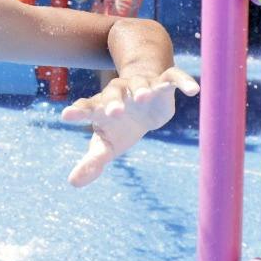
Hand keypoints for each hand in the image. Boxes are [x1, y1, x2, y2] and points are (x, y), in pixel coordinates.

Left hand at [57, 67, 200, 185]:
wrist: (143, 102)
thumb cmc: (119, 125)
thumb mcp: (106, 146)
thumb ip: (91, 162)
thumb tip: (72, 182)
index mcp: (101, 107)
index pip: (86, 107)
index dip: (77, 111)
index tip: (67, 116)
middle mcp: (119, 93)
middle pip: (113, 92)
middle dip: (113, 101)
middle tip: (114, 112)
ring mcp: (141, 86)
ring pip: (140, 82)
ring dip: (141, 88)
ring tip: (143, 96)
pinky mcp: (163, 85)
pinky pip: (173, 77)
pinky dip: (182, 81)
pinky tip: (193, 90)